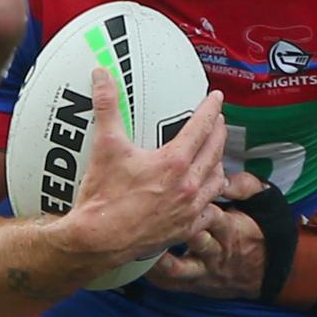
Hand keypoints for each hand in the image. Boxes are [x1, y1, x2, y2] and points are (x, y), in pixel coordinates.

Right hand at [64, 68, 230, 263]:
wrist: (97, 240)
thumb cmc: (102, 196)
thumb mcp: (105, 145)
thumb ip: (107, 106)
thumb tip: (102, 75)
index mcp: (174, 162)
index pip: (202, 127)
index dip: (211, 109)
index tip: (216, 97)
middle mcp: (188, 186)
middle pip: (214, 152)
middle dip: (219, 133)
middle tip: (219, 122)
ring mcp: (188, 210)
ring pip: (216, 182)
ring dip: (218, 164)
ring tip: (215, 156)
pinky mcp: (183, 229)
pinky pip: (208, 213)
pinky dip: (211, 201)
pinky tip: (208, 197)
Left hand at [147, 172, 267, 298]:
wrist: (267, 271)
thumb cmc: (259, 231)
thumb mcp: (262, 202)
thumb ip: (243, 186)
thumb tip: (223, 175)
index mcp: (232, 229)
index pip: (212, 215)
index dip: (193, 203)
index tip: (172, 187)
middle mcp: (216, 252)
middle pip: (191, 239)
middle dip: (171, 226)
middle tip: (147, 211)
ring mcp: (204, 271)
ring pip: (176, 265)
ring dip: (156, 252)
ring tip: (135, 238)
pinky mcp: (194, 284)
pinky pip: (171, 282)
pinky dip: (153, 272)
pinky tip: (138, 259)